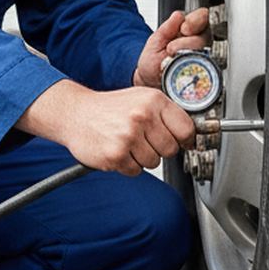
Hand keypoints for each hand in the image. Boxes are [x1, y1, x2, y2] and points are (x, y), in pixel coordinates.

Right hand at [16, 80, 195, 175]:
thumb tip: (191, 134)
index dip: (185, 140)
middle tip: (143, 140)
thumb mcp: (141, 98)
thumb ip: (166, 113)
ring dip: (142, 158)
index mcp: (153, 101)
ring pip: (154, 162)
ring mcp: (128, 136)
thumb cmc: (110, 108)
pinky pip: (135, 171)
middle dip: (159, 149)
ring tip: (127, 143)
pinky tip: (118, 151)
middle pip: (171, 149)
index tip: (182, 143)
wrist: (76, 113)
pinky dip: (127, 165)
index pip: (186, 129)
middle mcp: (142, 116)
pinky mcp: (116, 154)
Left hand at [132, 8, 210, 88]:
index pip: (203, 17)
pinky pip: (205, 68)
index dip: (196, 21)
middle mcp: (199, 41)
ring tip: (173, 59)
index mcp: (189, 28)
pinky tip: (181, 68)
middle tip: (172, 49)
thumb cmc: (153, 60)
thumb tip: (178, 16)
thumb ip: (167, 27)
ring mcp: (202, 57)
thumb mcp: (156, 40)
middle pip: (205, 36)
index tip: (184, 29)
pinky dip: (192, 68)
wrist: (150, 80)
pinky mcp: (203, 72)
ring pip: (205, 51)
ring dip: (187, 55)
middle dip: (187, 42)